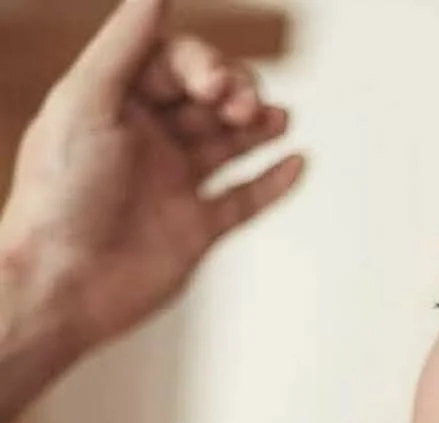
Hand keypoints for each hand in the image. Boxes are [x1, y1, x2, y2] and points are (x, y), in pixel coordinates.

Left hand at [0, 0, 303, 362]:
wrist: (64, 282)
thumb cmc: (61, 193)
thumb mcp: (85, 101)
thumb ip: (124, 45)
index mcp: (115, 105)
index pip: (173, 65)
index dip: (202, 66)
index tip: (215, 86)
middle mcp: (146, 142)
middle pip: (207, 101)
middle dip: (234, 95)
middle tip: (245, 106)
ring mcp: (175, 186)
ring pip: (229, 146)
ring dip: (258, 128)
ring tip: (280, 119)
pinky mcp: (198, 230)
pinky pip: (245, 200)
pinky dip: (273, 182)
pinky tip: (298, 161)